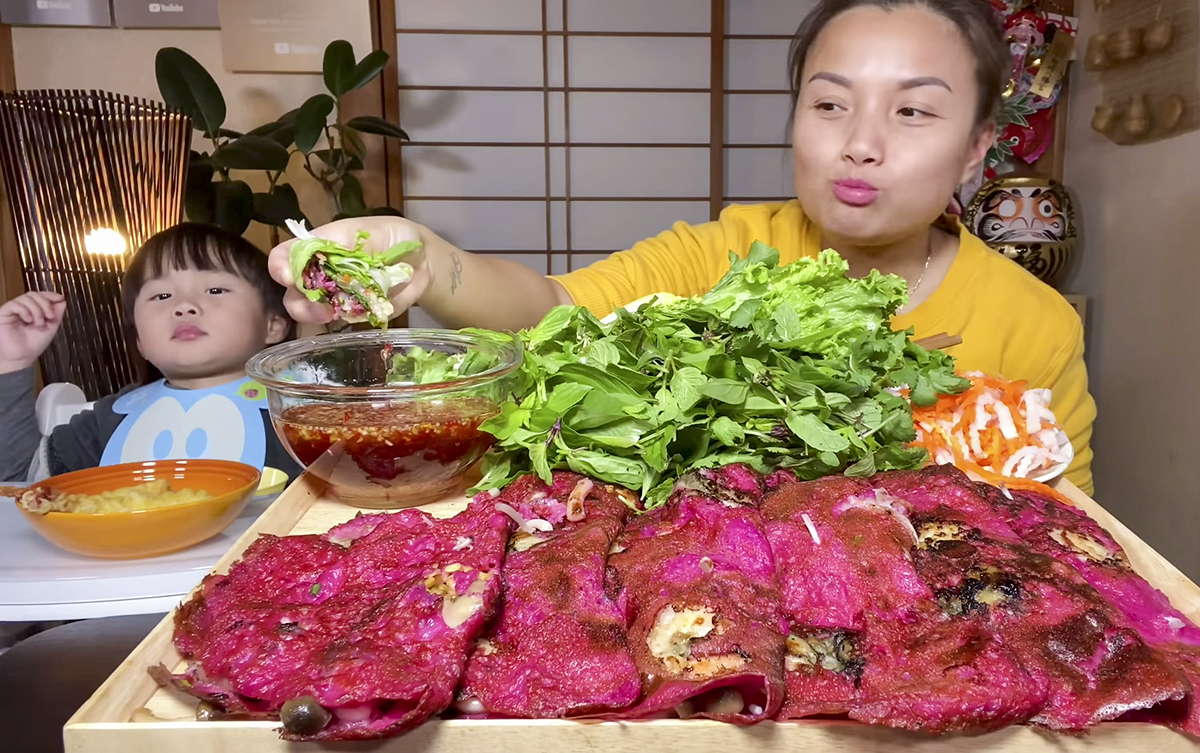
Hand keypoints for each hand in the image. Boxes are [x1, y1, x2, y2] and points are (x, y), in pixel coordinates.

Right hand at [0, 291, 65, 372]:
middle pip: (34, 294)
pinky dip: (25, 310)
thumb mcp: (51, 327)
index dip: (50, 295)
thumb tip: (62, 300)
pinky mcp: (4, 313)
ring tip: (39, 323)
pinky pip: (14, 304)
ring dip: (37, 309)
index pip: (40, 296)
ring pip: (26, 298)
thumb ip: (57, 314)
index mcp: (33, 310)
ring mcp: (13, 310)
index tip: (60, 298)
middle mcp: (23, 308)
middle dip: (45, 303)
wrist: (21, 357)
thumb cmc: (33, 345)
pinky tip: (28, 320)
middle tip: (50, 316)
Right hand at [268, 216, 432, 324]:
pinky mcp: (355, 313)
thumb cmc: (394, 236)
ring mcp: (335, 297)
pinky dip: (351, 320)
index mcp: (318, 247)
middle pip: (293, 293)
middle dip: (299, 303)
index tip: (286, 275)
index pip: (286, 255)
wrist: (421, 260)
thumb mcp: (375, 229)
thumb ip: (351, 241)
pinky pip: (345, 322)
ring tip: (334, 314)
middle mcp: (319, 274)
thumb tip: (329, 251)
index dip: (280, 266)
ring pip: (311, 313)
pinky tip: (365, 312)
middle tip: (318, 307)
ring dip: (318, 317)